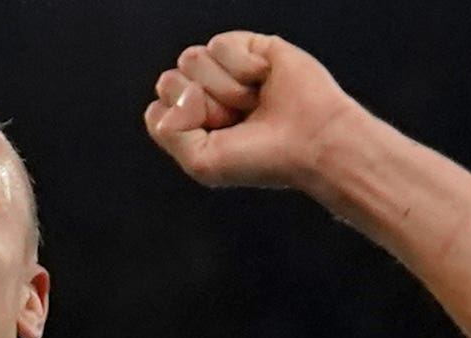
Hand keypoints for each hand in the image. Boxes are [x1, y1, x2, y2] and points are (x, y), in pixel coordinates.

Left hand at [144, 31, 369, 192]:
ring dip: (223, 87)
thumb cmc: (261, 158)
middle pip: (170, 80)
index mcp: (191, 124)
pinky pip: (220, 44)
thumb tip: (173, 93)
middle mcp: (205, 94)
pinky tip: (263, 79)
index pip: (159, 108)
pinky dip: (241, 66)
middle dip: (202, 104)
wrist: (311, 141)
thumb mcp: (201, 161)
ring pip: (191, 59)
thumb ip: (169, 131)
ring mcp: (226, 70)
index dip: (183, 123)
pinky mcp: (249, 47)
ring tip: (251, 102)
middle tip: (236, 120)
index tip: (217, 138)